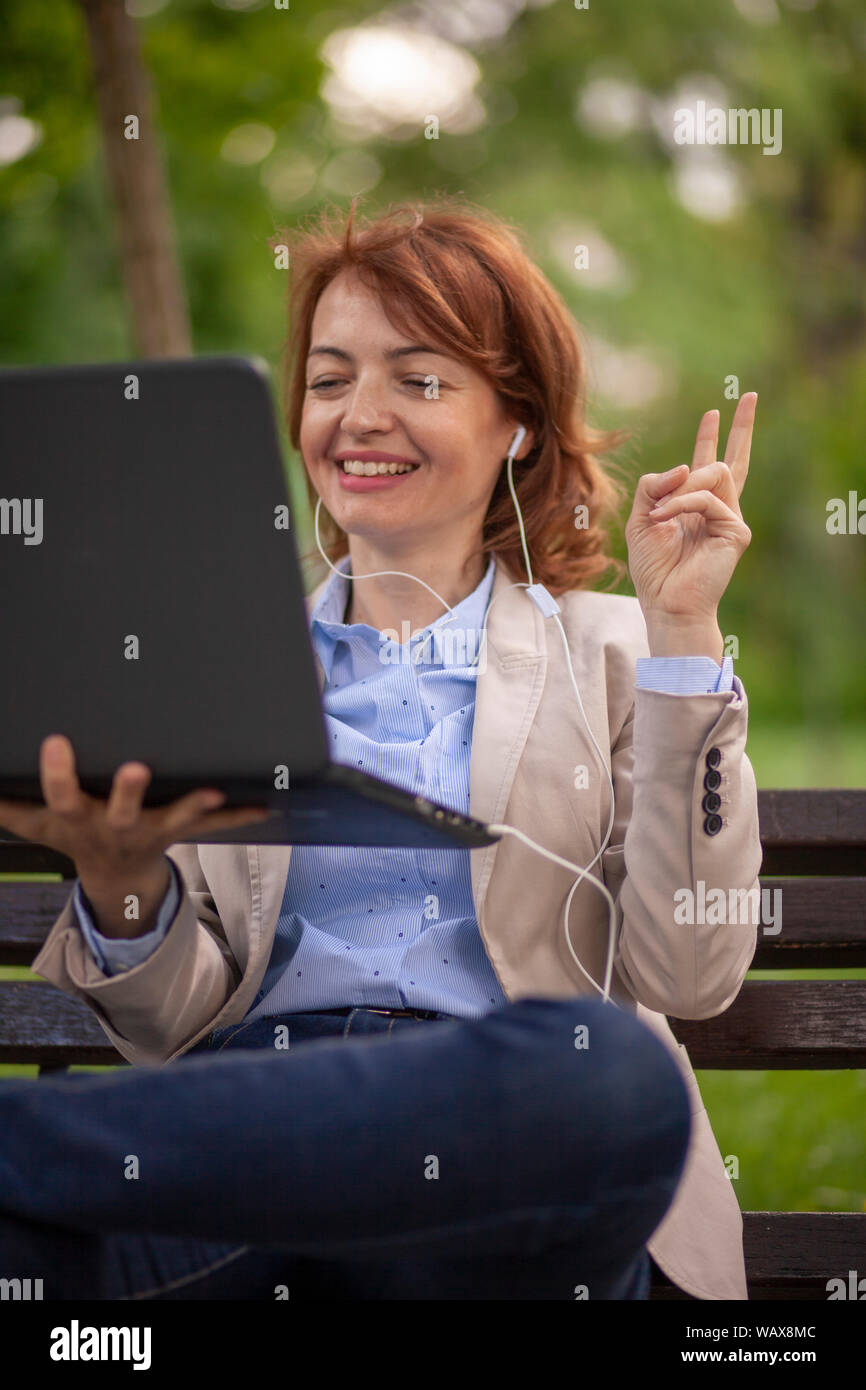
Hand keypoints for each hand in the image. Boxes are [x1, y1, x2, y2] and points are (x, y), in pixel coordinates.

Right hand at [0, 734, 270, 880]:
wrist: (116, 878)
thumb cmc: (74, 832)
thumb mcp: (34, 820)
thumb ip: (6, 801)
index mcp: (78, 819)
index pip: (60, 795)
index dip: (56, 772)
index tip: (56, 741)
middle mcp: (116, 826)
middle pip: (121, 811)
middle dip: (128, 791)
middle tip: (136, 767)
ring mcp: (152, 831)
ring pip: (174, 819)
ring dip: (194, 806)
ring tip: (215, 790)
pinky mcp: (181, 831)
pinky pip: (213, 827)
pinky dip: (238, 817)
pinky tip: (264, 805)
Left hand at [625, 393, 755, 626]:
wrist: (665, 603)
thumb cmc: (653, 569)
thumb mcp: (642, 518)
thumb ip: (655, 487)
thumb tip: (684, 466)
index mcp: (696, 507)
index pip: (708, 466)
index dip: (711, 438)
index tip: (715, 412)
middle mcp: (717, 510)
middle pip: (735, 461)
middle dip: (741, 427)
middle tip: (747, 395)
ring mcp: (729, 520)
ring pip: (715, 473)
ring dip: (682, 488)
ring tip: (662, 513)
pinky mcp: (736, 531)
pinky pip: (708, 500)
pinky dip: (682, 505)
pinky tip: (666, 520)